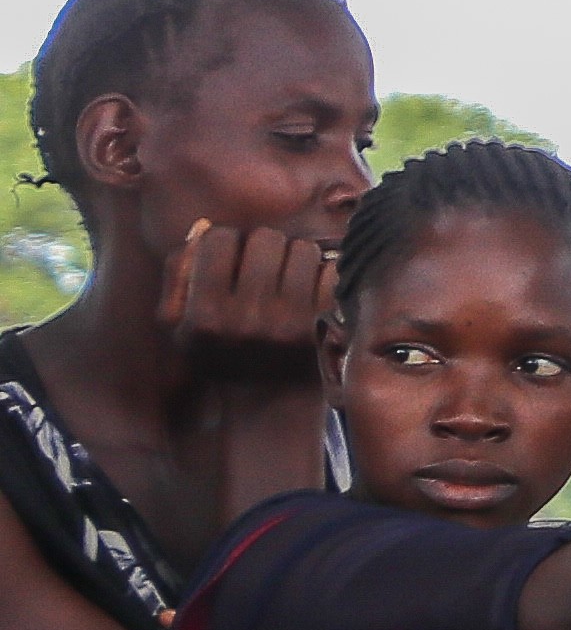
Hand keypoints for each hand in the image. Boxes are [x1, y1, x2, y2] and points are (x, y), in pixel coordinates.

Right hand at [161, 214, 347, 366]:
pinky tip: (310, 293)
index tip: (229, 261)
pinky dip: (324, 273)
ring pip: (303, 248)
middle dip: (264, 249)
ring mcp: (290, 322)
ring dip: (296, 258)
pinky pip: (332, 267)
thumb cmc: (221, 351)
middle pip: (266, 237)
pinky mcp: (327, 323)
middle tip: (262, 271)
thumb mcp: (179, 322)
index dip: (225, 244)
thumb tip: (203, 227)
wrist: (268, 402)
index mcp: (204, 317)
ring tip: (286, 282)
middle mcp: (247, 319)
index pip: (219, 238)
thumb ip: (181, 271)